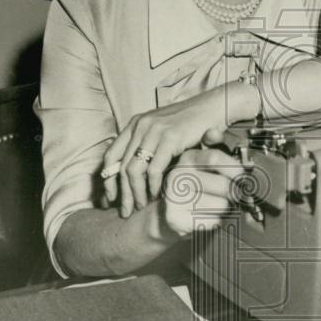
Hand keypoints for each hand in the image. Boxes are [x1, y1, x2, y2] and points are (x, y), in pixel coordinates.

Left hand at [101, 82, 258, 216]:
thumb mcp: (161, 133)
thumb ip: (146, 147)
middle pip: (121, 167)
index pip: (111, 156)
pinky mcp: (170, 138)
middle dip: (122, 194)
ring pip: (134, 170)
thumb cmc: (189, 124)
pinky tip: (157, 195)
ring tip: (141, 206)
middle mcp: (141, 126)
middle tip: (125, 212)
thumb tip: (132, 176)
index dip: (108, 181)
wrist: (212, 108)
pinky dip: (154, 186)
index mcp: (135, 125)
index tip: (111, 200)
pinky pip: (154, 169)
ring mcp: (154, 131)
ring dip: (136, 193)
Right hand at [160, 147, 246, 236]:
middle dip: (234, 193)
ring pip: (222, 205)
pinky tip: (205, 216)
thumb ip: (220, 157)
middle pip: (224, 185)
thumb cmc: (194, 188)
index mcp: (188, 157)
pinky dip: (215, 221)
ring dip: (225, 208)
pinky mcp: (175, 218)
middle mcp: (178, 175)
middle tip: (231, 195)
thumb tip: (235, 149)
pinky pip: (212, 221)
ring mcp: (174, 197)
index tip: (245, 178)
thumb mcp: (204, 166)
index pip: (215, 158)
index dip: (235, 169)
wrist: (166, 214)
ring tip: (214, 205)